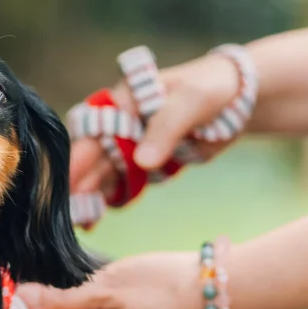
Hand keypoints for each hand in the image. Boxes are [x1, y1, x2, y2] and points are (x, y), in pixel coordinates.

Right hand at [70, 52, 243, 201]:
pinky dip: (114, 197)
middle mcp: (122, 123)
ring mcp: (133, 143)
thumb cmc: (211, 87)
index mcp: (124, 100)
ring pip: (106, 171)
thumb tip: (143, 162)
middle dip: (81, 182)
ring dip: (93, 195)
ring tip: (80, 221)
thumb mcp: (191, 101)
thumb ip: (165, 128)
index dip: (80, 156)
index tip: (70, 181)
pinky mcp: (147, 161)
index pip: (94, 130)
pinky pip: (126, 181)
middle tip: (69, 212)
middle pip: (94, 155)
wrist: (238, 98)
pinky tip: (98, 217)